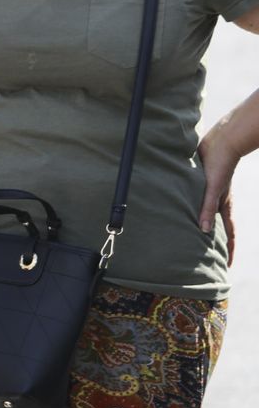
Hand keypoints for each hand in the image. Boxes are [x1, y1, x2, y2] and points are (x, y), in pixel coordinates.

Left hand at [198, 127, 238, 263]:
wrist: (221, 142)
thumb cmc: (219, 165)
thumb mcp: (213, 189)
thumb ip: (207, 208)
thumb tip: (203, 231)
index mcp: (224, 207)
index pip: (228, 234)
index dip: (228, 250)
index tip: (227, 266)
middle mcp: (218, 201)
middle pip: (215, 226)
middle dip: (212, 242)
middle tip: (205, 256)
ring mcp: (210, 192)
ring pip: (204, 213)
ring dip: (199, 224)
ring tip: (189, 236)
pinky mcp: (201, 181)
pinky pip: (195, 199)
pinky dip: (191, 207)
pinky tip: (180, 208)